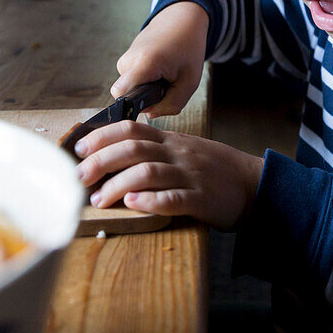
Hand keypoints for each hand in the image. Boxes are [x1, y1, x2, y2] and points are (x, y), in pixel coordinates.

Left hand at [74, 121, 262, 230]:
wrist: (253, 183)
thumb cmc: (213, 169)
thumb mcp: (184, 150)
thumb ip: (155, 150)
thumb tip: (114, 154)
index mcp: (170, 141)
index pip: (131, 129)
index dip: (102, 136)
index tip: (79, 148)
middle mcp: (177, 154)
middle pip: (133, 149)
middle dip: (100, 161)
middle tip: (79, 176)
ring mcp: (189, 176)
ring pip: (148, 172)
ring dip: (118, 185)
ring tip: (99, 199)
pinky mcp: (201, 199)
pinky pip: (174, 198)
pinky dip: (151, 200)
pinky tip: (134, 204)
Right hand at [112, 2, 207, 117]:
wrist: (181, 20)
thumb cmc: (188, 47)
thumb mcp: (189, 81)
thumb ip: (171, 104)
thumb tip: (150, 114)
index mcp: (144, 63)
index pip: (120, 95)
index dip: (132, 106)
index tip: (149, 105)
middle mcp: (129, 60)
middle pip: (128, 95)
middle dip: (147, 97)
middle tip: (168, 85)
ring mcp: (125, 58)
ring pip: (130, 87)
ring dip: (148, 87)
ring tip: (165, 74)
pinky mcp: (126, 58)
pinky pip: (132, 79)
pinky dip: (145, 79)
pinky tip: (159, 69)